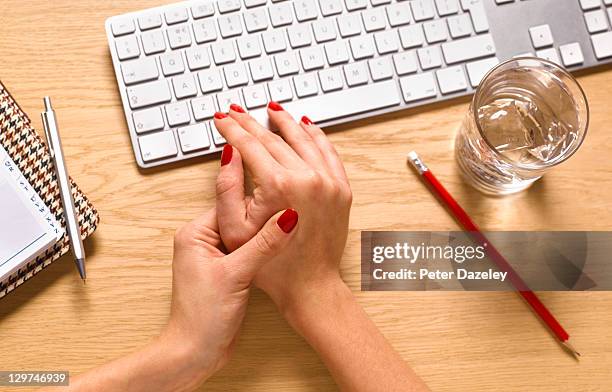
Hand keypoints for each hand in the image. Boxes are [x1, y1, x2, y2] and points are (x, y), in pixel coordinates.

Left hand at [161, 206, 298, 384]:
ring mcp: (216, 257)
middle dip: (265, 220)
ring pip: (248, 236)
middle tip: (293, 218)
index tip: (285, 202)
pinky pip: (250, 252)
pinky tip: (280, 252)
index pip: (232, 205)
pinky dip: (265, 251)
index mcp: (195, 234)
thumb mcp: (235, 275)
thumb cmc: (202, 316)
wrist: (196, 352)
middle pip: (241, 220)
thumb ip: (263, 244)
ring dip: (266, 237)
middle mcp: (203, 241)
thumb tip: (288, 218)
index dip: (258, 206)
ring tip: (290, 234)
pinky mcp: (228, 271)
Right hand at [213, 102, 351, 312]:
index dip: (232, 129)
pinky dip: (316, 136)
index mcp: (279, 186)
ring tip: (271, 110)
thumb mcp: (234, 229)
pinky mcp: (342, 189)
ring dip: (285, 122)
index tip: (222, 118)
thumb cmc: (271, 264)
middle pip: (274, 139)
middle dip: (252, 123)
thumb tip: (230, 151)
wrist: (309, 286)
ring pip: (303, 139)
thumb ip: (226, 186)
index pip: (250, 145)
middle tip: (238, 111)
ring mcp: (329, 182)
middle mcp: (307, 178)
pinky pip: (328, 152)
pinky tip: (305, 125)